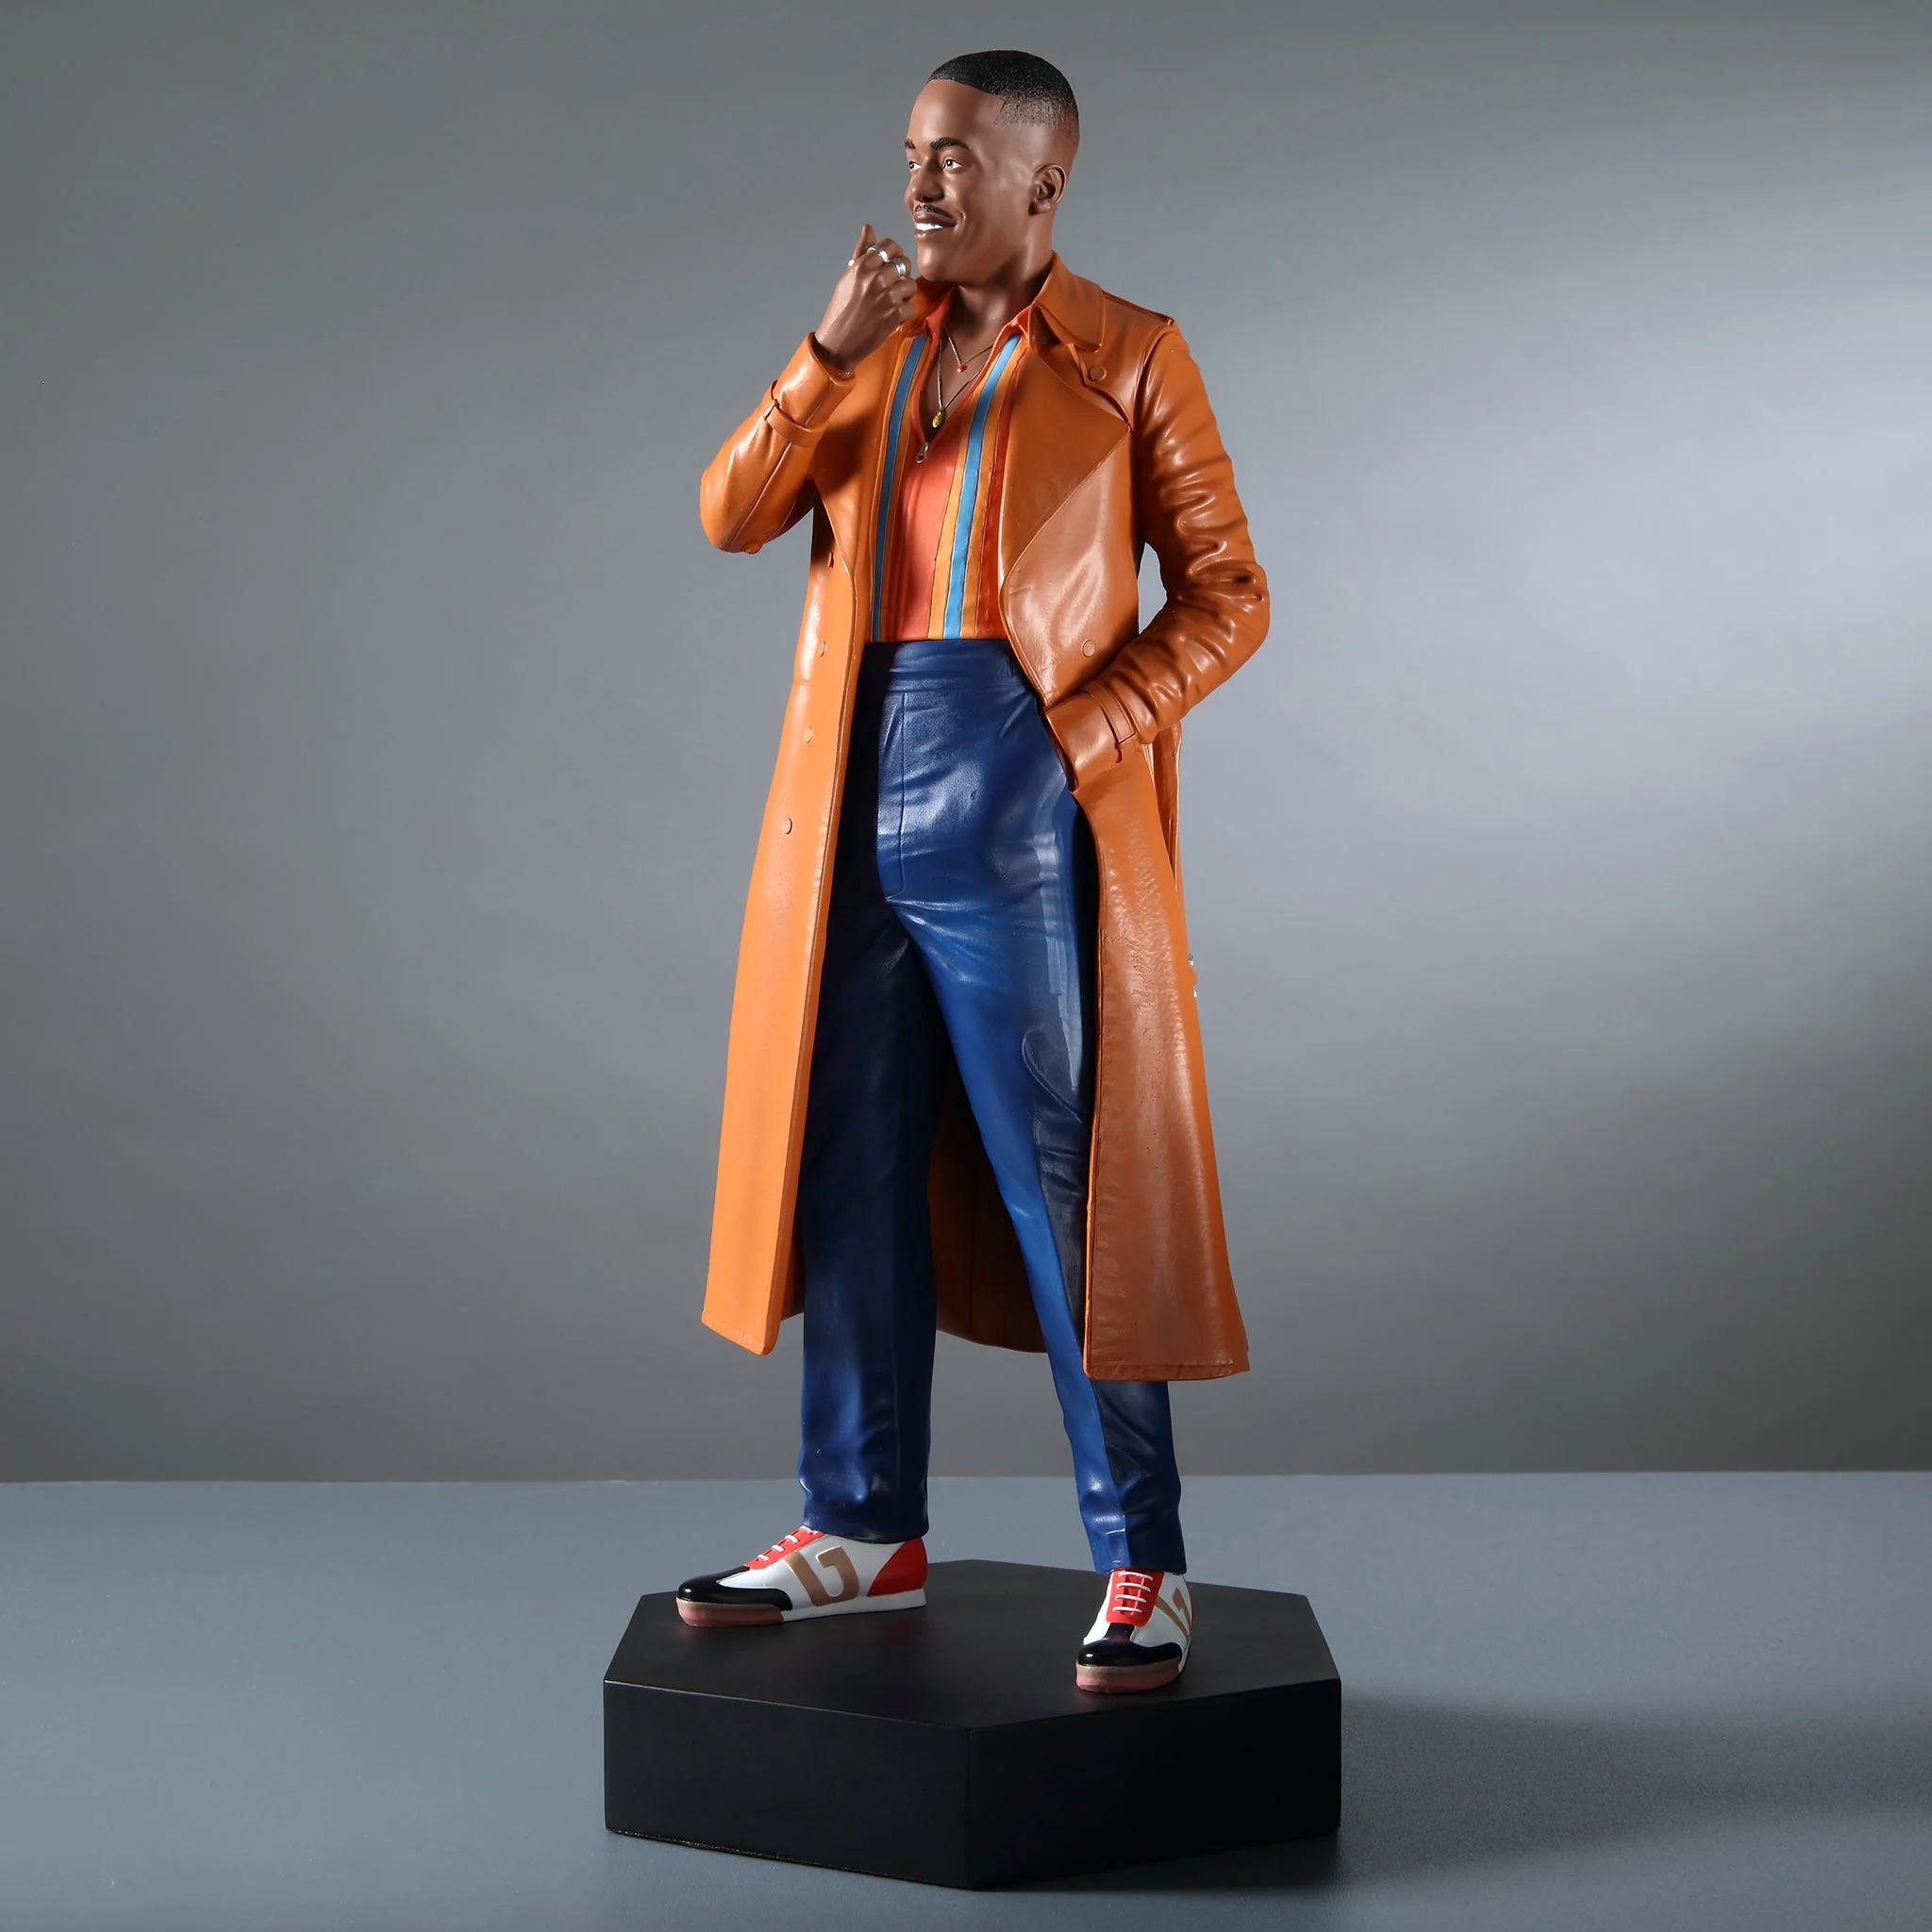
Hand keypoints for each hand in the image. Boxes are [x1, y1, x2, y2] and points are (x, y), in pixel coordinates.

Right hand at [813, 223, 918, 372]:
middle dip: (902, 274)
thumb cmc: (841, 310)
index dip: (894, 254)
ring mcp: (886, 296)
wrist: (837, 342)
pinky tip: (893, 316)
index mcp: (862, 266)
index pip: (889, 246)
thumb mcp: (848, 277)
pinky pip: (912, 306)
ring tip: (894, 302)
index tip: (891, 264)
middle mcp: (875, 278)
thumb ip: (861, 252)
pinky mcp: (894, 315)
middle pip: (904, 264)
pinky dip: (905, 313)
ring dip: (906, 294)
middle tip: (893, 286)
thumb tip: (869, 228)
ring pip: (911, 284)